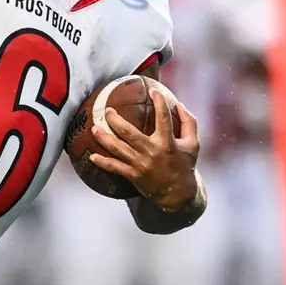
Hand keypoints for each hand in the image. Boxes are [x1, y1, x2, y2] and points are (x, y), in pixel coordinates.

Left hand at [90, 82, 200, 211]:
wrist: (178, 193)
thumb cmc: (185, 165)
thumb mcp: (193, 144)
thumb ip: (189, 123)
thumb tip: (179, 105)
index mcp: (167, 142)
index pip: (163, 118)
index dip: (159, 103)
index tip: (152, 91)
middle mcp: (152, 152)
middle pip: (129, 133)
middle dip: (116, 120)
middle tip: (107, 110)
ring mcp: (141, 164)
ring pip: (118, 149)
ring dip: (104, 138)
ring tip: (94, 129)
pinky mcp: (134, 175)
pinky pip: (115, 168)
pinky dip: (103, 162)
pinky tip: (92, 157)